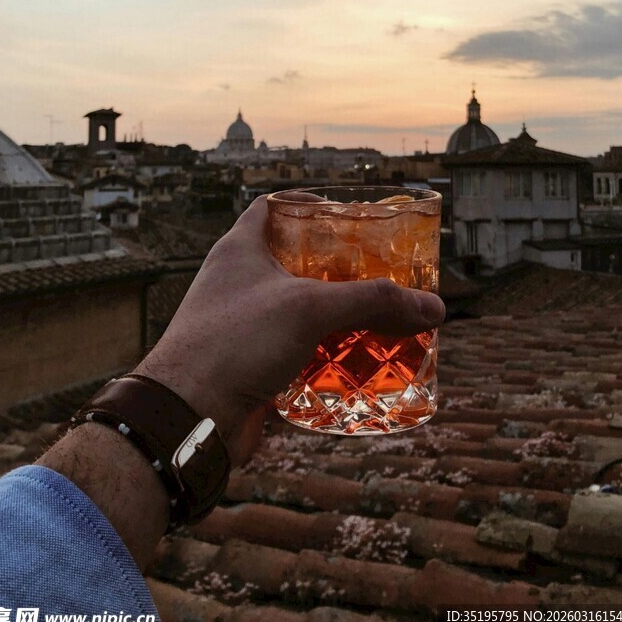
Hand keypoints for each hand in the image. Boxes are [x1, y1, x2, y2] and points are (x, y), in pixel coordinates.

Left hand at [135, 195, 444, 465]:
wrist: (187, 416)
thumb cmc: (235, 342)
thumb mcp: (309, 308)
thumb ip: (372, 302)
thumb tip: (434, 307)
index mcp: (241, 249)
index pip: (272, 208)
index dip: (309, 206)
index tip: (348, 215)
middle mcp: (239, 282)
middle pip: (295, 262)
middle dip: (338, 269)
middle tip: (380, 273)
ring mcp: (243, 324)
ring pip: (298, 311)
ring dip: (335, 316)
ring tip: (380, 318)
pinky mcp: (250, 364)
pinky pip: (295, 351)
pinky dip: (324, 355)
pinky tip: (357, 364)